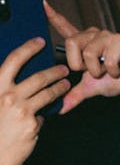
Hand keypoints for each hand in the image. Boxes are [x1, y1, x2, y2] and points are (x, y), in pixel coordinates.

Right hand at [0, 38, 68, 164]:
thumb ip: (9, 89)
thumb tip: (26, 80)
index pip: (13, 60)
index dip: (28, 48)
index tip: (39, 41)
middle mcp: (7, 95)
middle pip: (36, 77)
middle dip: (54, 70)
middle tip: (64, 68)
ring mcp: (20, 109)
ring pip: (46, 93)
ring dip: (59, 87)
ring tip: (66, 84)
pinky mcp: (31, 123)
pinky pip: (44, 113)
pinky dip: (47, 111)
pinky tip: (53, 108)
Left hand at [44, 2, 119, 112]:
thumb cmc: (113, 80)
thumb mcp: (90, 88)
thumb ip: (74, 95)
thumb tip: (60, 109)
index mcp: (83, 42)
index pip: (65, 27)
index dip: (54, 16)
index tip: (42, 3)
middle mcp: (91, 34)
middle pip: (72, 44)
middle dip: (80, 65)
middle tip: (93, 71)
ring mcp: (104, 35)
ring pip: (89, 53)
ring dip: (98, 70)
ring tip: (107, 71)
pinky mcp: (118, 39)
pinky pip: (107, 59)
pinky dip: (112, 71)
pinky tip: (119, 69)